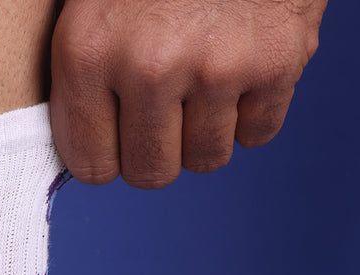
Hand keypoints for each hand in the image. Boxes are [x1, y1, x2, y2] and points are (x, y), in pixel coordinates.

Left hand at [50, 0, 326, 187]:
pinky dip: (253, 108)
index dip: (108, 152)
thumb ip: (82, 76)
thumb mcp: (90, 3)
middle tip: (164, 107)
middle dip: (156, 149)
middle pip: (151, 173)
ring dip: (205, 130)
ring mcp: (216, 67)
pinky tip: (242, 63)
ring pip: (206, 158)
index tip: (118, 129)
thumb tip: (88, 156)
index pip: (92, 167)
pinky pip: (257, 133)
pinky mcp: (276, 62)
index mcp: (87, 52)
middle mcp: (148, 67)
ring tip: (204, 74)